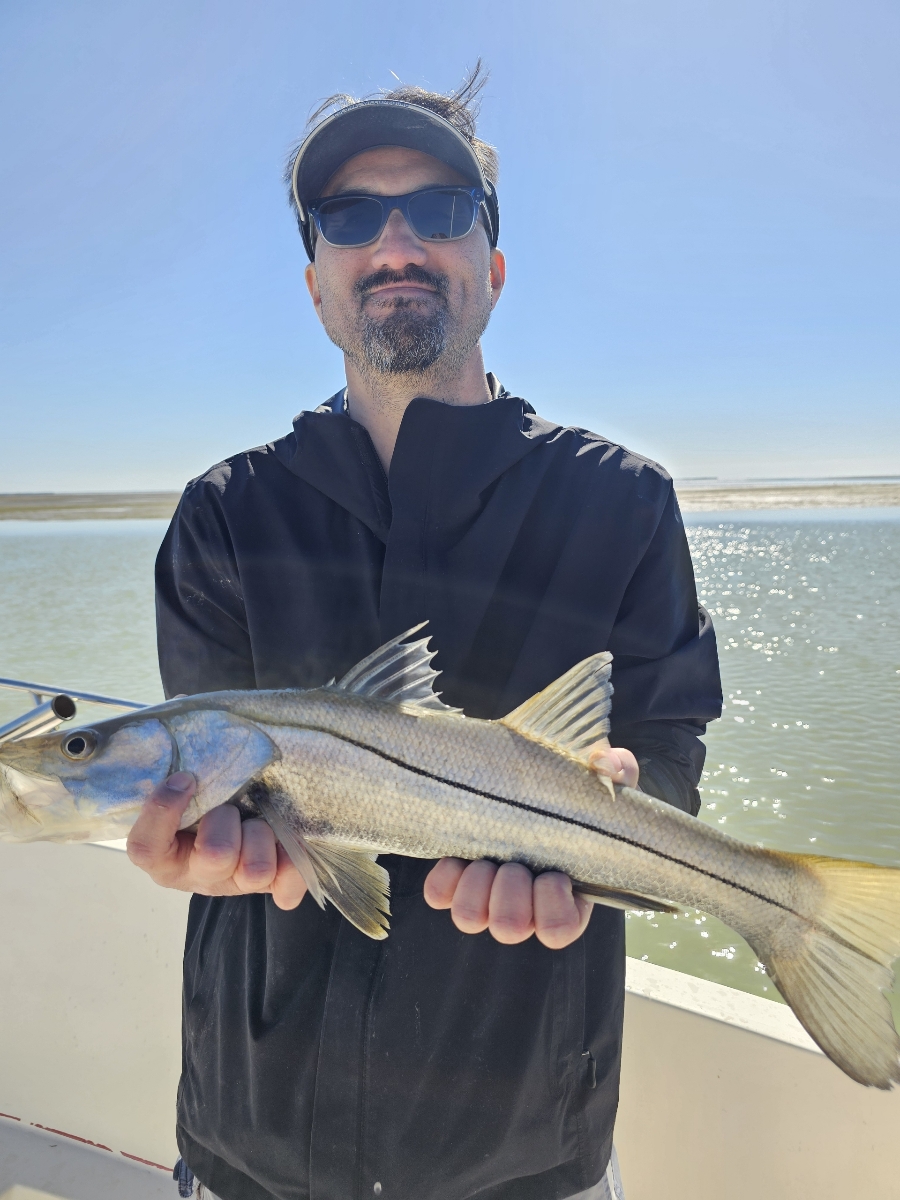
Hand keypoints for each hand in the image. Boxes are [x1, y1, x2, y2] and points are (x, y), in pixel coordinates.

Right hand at [126, 772, 307, 909]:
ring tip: (255, 821)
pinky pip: (287, 889)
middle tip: (227, 806)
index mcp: (163, 857)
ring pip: (256, 870)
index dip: (164, 810)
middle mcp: (198, 876)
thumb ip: (176, 785)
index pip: (146, 848)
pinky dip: (292, 868)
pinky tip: (285, 848)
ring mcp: (235, 884)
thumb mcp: (178, 793)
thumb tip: (187, 773)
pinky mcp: (269, 886)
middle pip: (217, 856)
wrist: (222, 824)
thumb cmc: (196, 802)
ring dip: (260, 835)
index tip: (185, 779)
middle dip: (226, 818)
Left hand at [422, 744, 638, 947]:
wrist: (527, 784)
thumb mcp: (599, 778)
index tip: (555, 874)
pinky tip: (458, 855)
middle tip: (515, 862)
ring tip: (486, 858)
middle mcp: (524, 906)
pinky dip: (445, 877)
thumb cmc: (572, 792)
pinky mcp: (455, 881)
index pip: (558, 930)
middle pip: (510, 927)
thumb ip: (616, 768)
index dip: (553, 907)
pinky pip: (438, 895)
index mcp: (566, 896)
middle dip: (510, 892)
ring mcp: (486, 897)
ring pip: (469, 918)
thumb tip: (608, 763)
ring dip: (476, 887)